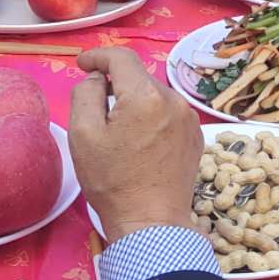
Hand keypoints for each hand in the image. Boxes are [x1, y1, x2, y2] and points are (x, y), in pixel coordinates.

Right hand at [69, 48, 202, 242]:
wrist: (151, 223)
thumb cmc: (113, 181)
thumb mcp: (83, 134)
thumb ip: (86, 93)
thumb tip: (99, 78)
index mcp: (146, 96)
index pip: (121, 57)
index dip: (98, 56)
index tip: (83, 64)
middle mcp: (174, 100)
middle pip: (138, 78)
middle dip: (116, 85)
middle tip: (96, 108)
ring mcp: (189, 118)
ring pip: (154, 96)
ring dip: (135, 103)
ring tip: (119, 131)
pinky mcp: (196, 136)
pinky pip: (168, 114)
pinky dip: (152, 118)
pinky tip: (141, 143)